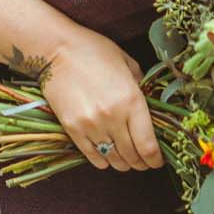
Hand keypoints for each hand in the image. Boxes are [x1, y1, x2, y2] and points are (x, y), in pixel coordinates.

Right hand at [37, 30, 161, 171]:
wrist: (57, 49)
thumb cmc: (94, 51)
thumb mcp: (127, 63)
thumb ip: (141, 86)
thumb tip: (149, 107)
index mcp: (131, 100)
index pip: (148, 146)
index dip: (155, 159)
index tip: (157, 160)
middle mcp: (113, 117)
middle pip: (132, 157)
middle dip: (141, 163)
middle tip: (144, 161)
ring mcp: (91, 125)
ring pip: (113, 160)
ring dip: (123, 164)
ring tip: (126, 160)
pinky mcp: (72, 129)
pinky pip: (92, 157)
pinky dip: (103, 161)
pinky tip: (107, 157)